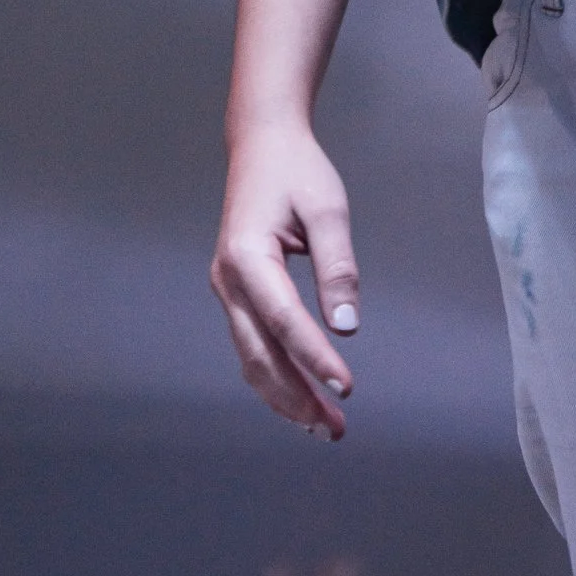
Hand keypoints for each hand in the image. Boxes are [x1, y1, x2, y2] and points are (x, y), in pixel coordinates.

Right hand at [211, 117, 362, 434]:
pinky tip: (302, 396)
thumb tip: (347, 327)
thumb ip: (338, 266)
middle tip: (335, 429)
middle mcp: (228, 281)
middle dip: (297, 398)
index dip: (315, 358)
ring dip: (286, 396)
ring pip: (253, 359)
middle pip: (260, 355)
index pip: (285, 320)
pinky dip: (276, 376)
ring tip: (323, 427)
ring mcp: (227, 291)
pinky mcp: (237, 295)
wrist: (261, 145)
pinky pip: (254, 346)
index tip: (346, 388)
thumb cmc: (296, 171)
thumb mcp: (327, 208)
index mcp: (247, 256)